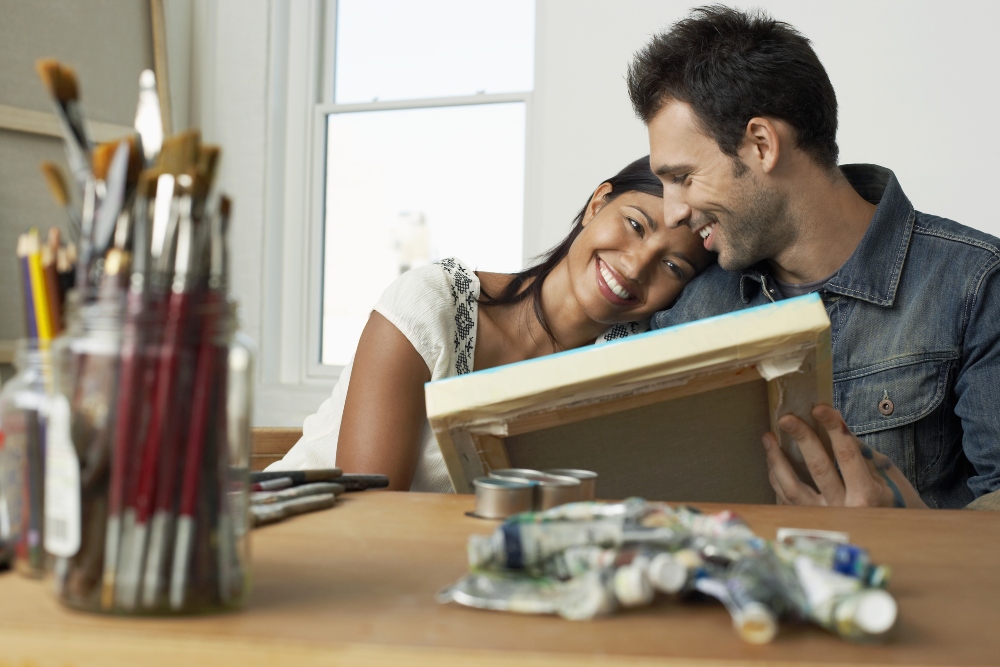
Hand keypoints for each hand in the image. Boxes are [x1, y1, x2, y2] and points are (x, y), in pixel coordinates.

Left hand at [762, 404, 926, 507]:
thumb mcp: (886, 474)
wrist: (892, 537)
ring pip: (793, 487)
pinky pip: (786, 498)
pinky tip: (771, 459)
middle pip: (818, 468)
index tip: (819, 408)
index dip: (833, 428)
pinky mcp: (809, 523)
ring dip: (777, 459)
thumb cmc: (892, 501)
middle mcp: (844, 509)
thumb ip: (860, 453)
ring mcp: (824, 519)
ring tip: (768, 436)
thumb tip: (835, 426)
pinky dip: (777, 477)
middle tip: (787, 418)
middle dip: (802, 438)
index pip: (847, 455)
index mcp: (868, 495)